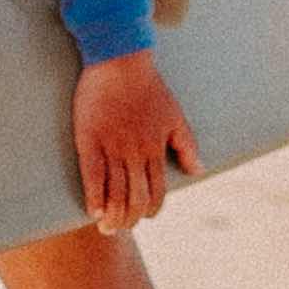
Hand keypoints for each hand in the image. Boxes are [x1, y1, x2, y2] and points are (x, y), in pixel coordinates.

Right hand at [69, 49, 197, 234]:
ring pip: (114, 192)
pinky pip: (92, 175)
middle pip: (135, 197)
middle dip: (130, 219)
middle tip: (121, 228)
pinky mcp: (89, 139)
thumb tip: (199, 171)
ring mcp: (112, 147)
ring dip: (112, 216)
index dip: (151, 209)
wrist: (121, 61)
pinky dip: (94, 197)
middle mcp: (135, 152)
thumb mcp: (175, 116)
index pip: (156, 191)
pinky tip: (93, 212)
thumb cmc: (150, 88)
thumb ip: (186, 146)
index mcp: (156, 148)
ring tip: (107, 228)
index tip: (144, 216)